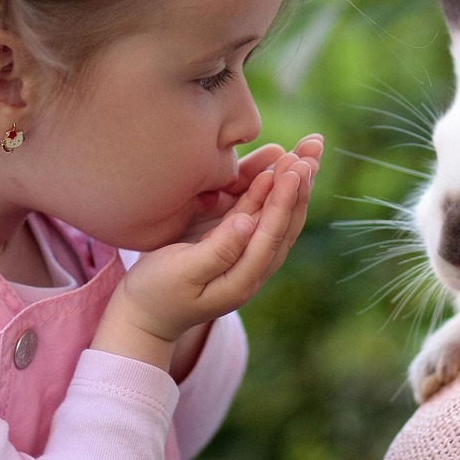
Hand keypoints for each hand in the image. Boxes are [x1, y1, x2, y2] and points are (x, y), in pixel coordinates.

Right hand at [92, 136, 322, 369]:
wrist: (144, 314)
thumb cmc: (157, 294)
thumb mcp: (183, 274)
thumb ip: (218, 251)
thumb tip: (246, 223)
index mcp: (244, 278)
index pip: (272, 233)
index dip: (285, 199)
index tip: (295, 167)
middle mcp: (253, 266)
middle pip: (286, 220)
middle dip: (301, 182)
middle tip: (314, 146)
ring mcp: (244, 252)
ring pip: (277, 212)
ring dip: (292, 179)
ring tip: (309, 148)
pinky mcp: (232, 240)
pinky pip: (257, 209)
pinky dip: (270, 185)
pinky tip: (277, 163)